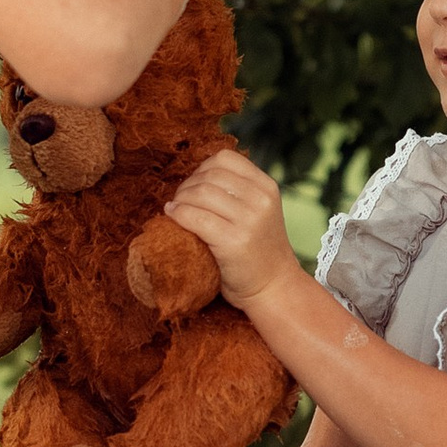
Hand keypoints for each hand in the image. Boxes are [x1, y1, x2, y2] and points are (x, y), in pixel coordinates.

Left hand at [164, 152, 300, 309]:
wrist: (273, 287)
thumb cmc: (258, 250)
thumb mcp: (259, 211)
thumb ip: (238, 191)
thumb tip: (195, 176)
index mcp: (267, 187)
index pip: (225, 159)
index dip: (202, 169)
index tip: (194, 186)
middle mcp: (261, 200)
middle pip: (210, 175)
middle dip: (187, 186)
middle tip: (179, 201)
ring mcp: (249, 220)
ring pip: (201, 193)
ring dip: (181, 200)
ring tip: (175, 209)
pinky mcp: (233, 242)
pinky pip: (196, 217)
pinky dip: (178, 214)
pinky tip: (172, 216)